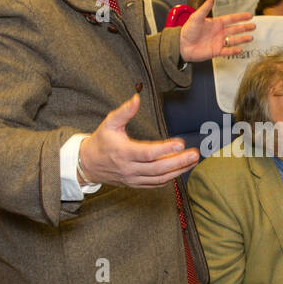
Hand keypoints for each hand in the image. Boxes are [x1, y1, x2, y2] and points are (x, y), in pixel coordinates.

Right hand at [78, 94, 199, 187]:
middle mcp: (129, 168)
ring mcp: (133, 178)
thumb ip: (124, 111)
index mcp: (123, 152)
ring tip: (192, 161)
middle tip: (194, 154)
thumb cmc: (101, 142)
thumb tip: (136, 98)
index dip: (165, 149)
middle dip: (179, 161)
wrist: (88, 164)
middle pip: (158, 168)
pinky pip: (155, 184)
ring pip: (159, 178)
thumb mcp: (109, 123)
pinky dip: (169, 178)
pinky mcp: (135, 184)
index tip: (180, 143)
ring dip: (178, 170)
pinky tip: (180, 170)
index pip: (148, 153)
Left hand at [178, 0, 255, 62]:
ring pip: (233, 40)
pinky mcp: (216, 51)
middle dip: (245, 28)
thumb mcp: (196, 17)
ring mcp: (218, 42)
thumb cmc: (187, 31)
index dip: (241, 17)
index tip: (250, 15)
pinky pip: (227, 51)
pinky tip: (240, 49)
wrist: (181, 45)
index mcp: (215, 23)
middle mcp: (219, 32)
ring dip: (242, 39)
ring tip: (251, 38)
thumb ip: (205, 8)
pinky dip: (233, 51)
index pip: (231, 19)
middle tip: (254, 26)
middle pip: (235, 29)